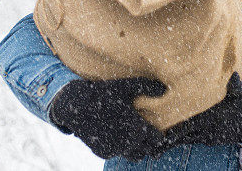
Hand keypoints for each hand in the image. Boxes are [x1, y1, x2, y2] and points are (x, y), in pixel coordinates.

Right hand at [49, 77, 166, 160]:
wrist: (76, 104)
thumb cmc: (105, 92)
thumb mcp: (127, 85)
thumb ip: (147, 87)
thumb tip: (164, 89)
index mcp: (136, 128)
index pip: (157, 139)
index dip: (157, 132)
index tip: (153, 124)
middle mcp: (127, 143)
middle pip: (147, 150)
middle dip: (147, 142)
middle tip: (142, 129)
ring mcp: (114, 150)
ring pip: (133, 155)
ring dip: (135, 147)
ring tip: (130, 133)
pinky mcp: (103, 153)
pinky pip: (117, 154)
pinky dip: (118, 147)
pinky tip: (114, 132)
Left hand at [162, 73, 241, 147]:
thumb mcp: (240, 93)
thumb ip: (235, 85)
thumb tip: (233, 74)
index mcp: (212, 118)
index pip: (192, 124)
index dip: (177, 130)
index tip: (164, 133)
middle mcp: (208, 130)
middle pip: (185, 136)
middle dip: (170, 140)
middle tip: (152, 146)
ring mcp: (208, 137)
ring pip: (187, 139)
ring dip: (173, 142)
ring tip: (156, 147)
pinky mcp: (209, 140)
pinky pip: (193, 140)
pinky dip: (182, 140)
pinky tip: (170, 140)